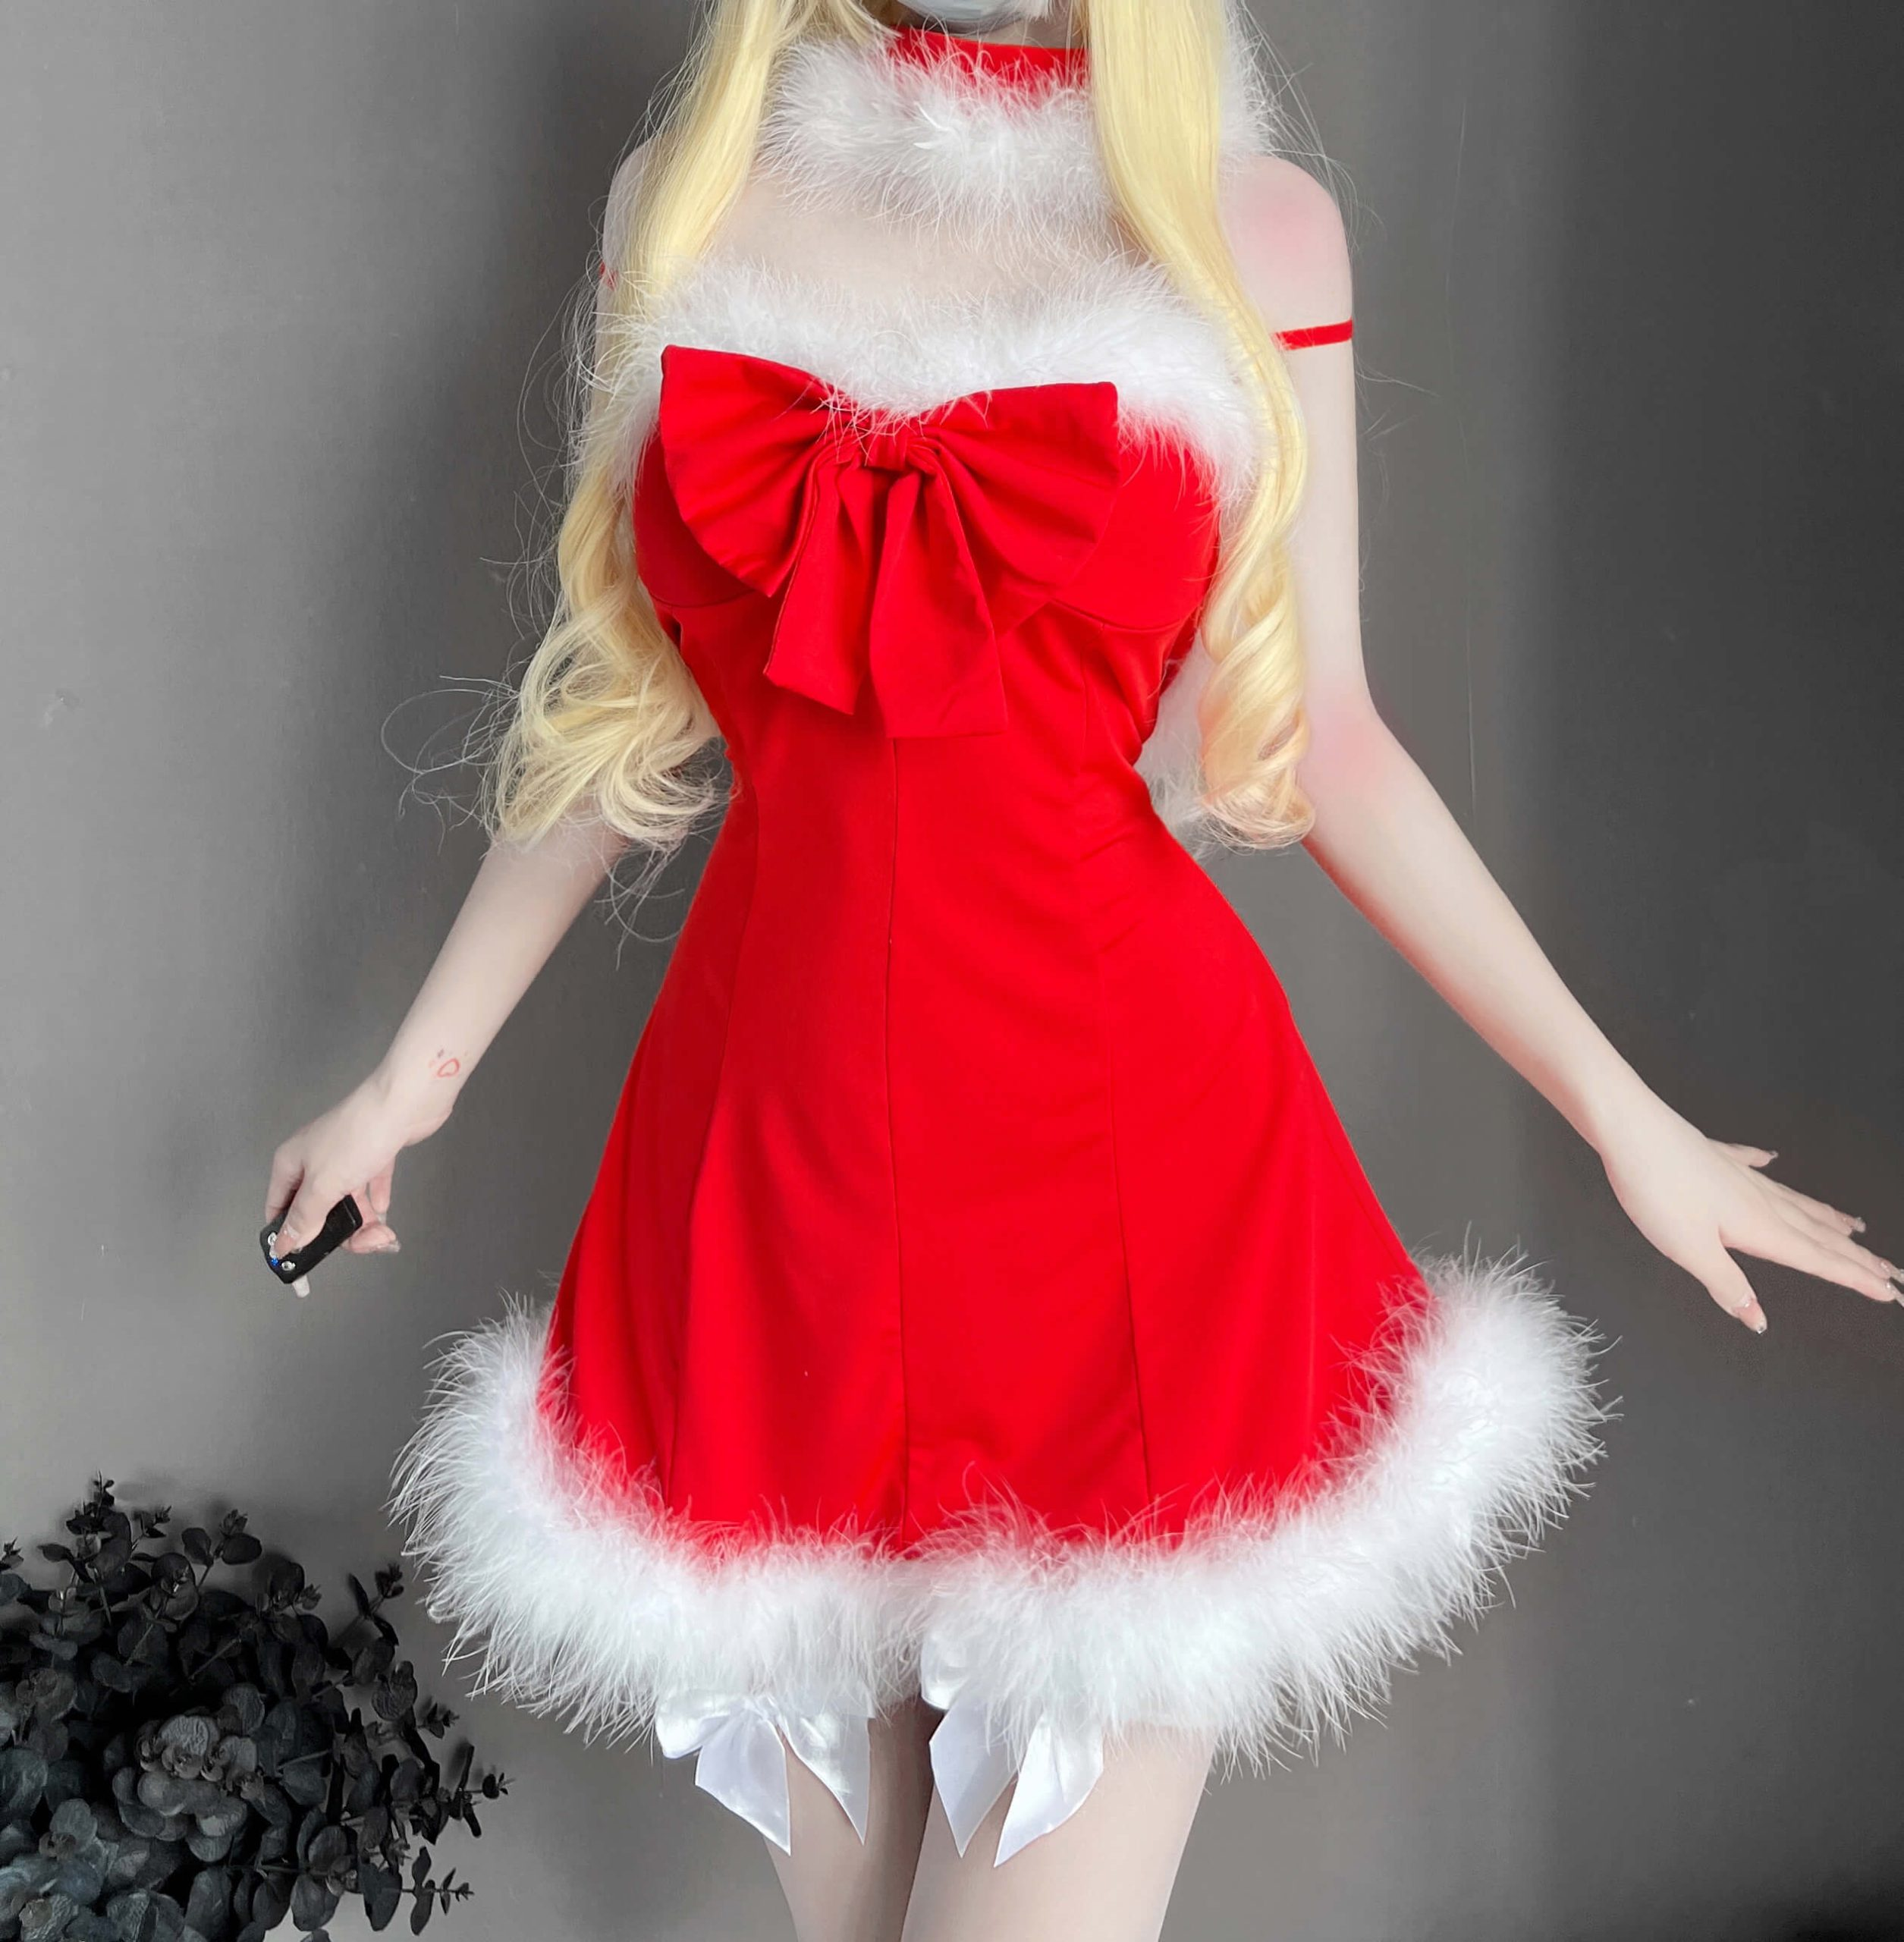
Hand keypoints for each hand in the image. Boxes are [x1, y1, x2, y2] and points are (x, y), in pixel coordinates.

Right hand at [264, 1068, 454, 1287]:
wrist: (406, 1102)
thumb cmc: (358, 1136)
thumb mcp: (324, 1185)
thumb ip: (305, 1217)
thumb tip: (284, 1245)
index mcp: (291, 1163)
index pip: (280, 1208)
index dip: (289, 1236)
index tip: (306, 1261)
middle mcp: (315, 1159)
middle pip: (319, 1210)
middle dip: (341, 1232)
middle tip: (368, 1242)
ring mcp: (346, 1155)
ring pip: (347, 1201)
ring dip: (365, 1222)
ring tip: (385, 1233)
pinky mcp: (375, 1152)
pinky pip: (370, 1185)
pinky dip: (376, 1201)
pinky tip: (384, 1211)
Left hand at [1598, 1098, 1897, 1332]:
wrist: (1628, 1127)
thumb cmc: (1654, 1187)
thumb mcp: (1689, 1249)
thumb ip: (1726, 1284)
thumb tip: (1758, 1319)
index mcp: (1757, 1226)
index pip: (1816, 1259)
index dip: (1854, 1278)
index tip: (1889, 1291)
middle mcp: (1756, 1198)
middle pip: (1816, 1232)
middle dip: (1854, 1254)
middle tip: (1888, 1270)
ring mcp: (1735, 1173)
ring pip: (1792, 1201)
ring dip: (1825, 1217)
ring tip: (1852, 1226)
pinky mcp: (1710, 1154)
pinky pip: (1748, 1163)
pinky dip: (1763, 1164)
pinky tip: (1771, 1159)